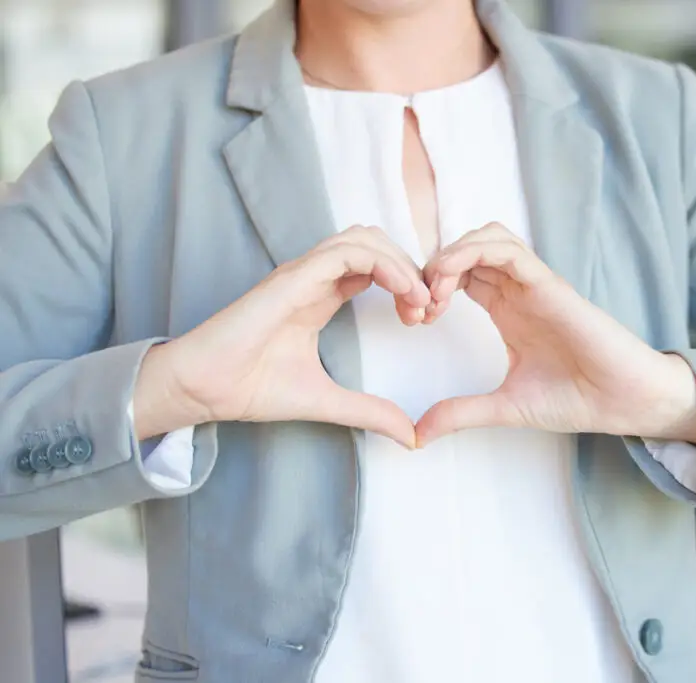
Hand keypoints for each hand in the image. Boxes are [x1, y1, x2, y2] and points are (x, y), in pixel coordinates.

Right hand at [133, 226, 430, 447]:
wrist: (203, 390)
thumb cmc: (250, 388)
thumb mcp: (327, 401)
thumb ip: (369, 412)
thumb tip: (411, 436)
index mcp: (321, 296)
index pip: (375, 268)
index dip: (407, 284)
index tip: (424, 318)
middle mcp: (313, 278)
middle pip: (375, 244)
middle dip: (410, 269)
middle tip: (428, 308)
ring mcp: (301, 274)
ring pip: (363, 238)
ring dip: (400, 263)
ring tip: (419, 300)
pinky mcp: (291, 278)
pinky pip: (344, 252)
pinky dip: (382, 264)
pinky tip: (403, 292)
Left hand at [415, 223, 695, 446]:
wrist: (623, 402)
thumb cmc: (577, 398)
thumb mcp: (504, 407)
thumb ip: (461, 413)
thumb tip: (416, 435)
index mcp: (507, 310)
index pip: (460, 275)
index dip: (429, 287)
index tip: (415, 321)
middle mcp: (518, 290)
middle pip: (467, 250)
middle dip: (433, 269)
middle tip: (417, 306)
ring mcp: (534, 283)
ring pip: (486, 238)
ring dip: (451, 255)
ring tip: (433, 291)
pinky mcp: (549, 283)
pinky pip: (508, 249)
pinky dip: (472, 253)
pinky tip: (449, 282)